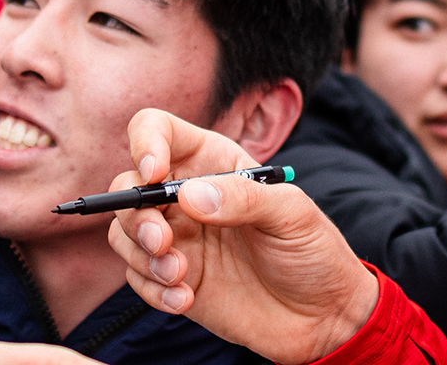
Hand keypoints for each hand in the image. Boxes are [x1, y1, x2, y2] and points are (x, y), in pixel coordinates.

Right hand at [108, 109, 378, 364]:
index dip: (146, 143)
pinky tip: (185, 300)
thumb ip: (244, 198)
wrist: (322, 315)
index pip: (159, 130)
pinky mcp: (173, 279)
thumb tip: (188, 194)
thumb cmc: (313, 252)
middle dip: (135, 214)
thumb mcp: (292, 214)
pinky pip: (136, 277)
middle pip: (129, 185)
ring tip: (180, 276)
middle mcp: (188, 196)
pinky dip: (151, 290)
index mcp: (215, 162)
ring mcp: (178, 238)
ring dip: (140, 255)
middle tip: (163, 242)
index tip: (154, 174)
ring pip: (123, 232)